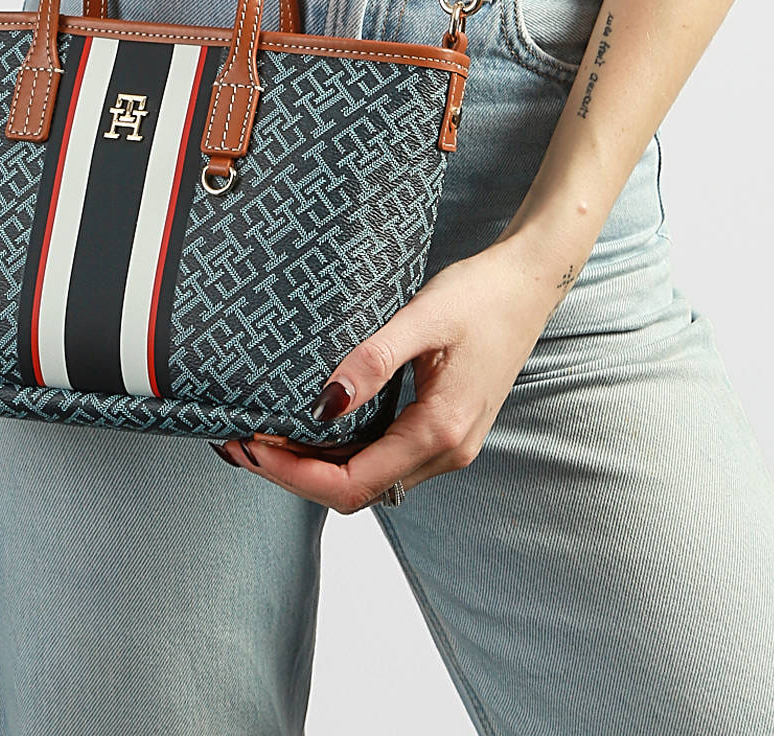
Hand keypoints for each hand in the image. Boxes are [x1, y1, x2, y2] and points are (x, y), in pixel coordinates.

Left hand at [212, 237, 564, 511]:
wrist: (531, 282)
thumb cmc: (482, 294)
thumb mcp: (423, 318)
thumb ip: (373, 361)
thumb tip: (323, 403)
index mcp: (441, 431)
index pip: (352, 483)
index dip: (294, 474)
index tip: (251, 445)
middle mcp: (447, 451)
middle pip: (355, 492)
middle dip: (294, 475)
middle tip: (242, 443)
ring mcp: (449, 444)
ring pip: (369, 480)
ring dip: (315, 466)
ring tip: (265, 436)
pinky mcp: (445, 429)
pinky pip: (385, 458)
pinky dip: (342, 452)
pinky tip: (314, 425)